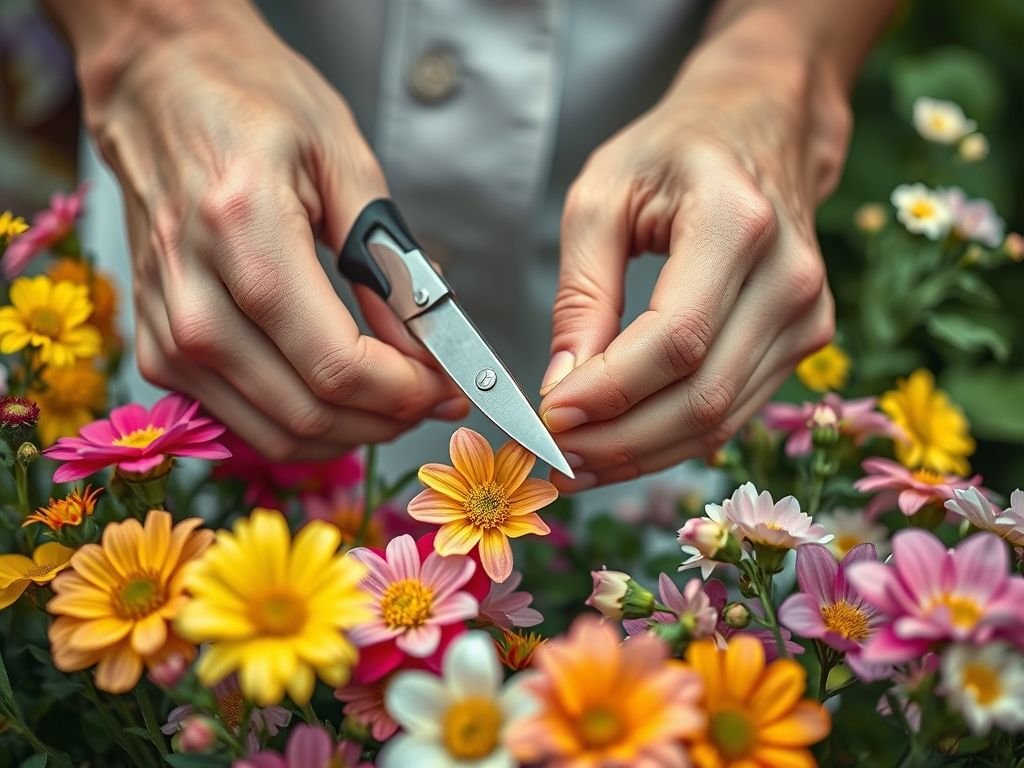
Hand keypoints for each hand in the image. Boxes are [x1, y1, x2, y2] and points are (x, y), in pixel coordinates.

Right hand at [74, 1, 467, 459]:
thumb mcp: (345, 162)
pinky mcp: (158, 352)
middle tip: (435, 396)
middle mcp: (192, 292)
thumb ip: (389, 263)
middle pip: (308, 409)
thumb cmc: (252, 104)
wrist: (158, 87)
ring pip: (276, 431)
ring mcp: (167, 330)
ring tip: (395, 398)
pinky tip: (339, 393)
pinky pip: (243, 421)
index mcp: (242, 228)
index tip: (448, 386)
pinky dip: (303, 422)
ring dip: (351, 430)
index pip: (335, 362)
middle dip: (390, 417)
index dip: (405, 392)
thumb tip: (425, 347)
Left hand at [540, 6, 851, 490]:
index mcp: (737, 223)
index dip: (609, 393)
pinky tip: (622, 444)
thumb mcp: (600, 197)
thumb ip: (580, 293)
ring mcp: (807, 314)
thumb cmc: (673, 150)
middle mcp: (790, 276)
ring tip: (578, 463)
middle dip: (619, 442)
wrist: (760, 124)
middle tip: (556, 461)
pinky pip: (734, 411)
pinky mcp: (805, 339)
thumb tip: (563, 388)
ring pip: (720, 420)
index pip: (676, 340)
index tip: (548, 417)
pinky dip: (673, 439)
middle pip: (703, 397)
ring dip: (642, 454)